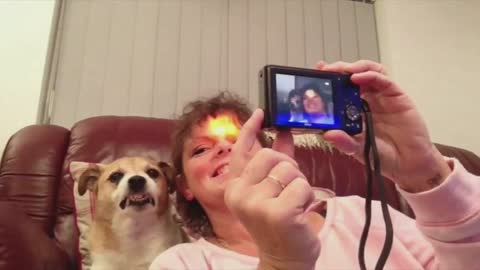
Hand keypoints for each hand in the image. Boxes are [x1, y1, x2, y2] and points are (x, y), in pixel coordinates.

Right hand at [225, 109, 319, 269]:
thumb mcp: (274, 190)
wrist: (285, 258)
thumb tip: (283, 132)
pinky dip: (308, 197)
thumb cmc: (281, 223)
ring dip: (300, 185)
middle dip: (288, 167)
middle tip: (290, 188)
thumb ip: (276, 162)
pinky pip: (302, 186)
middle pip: (270, 155)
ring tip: (294, 204)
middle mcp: (239, 194)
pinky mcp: (277, 213)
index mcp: (235, 187)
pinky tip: (301, 212)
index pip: (241, 152)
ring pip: (288, 170)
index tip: (260, 112)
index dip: (251, 130)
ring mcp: (255, 204)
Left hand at [317, 60, 450, 191]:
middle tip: (324, 69)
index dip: (327, 80)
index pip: (338, 88)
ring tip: (341, 70)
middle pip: (351, 75)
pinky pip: (383, 80)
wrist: (408, 164)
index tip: (314, 76)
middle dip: (337, 69)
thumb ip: (343, 142)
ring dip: (353, 67)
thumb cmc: (381, 154)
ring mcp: (381, 96)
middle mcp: (366, 99)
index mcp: (353, 109)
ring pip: (367, 72)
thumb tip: (328, 134)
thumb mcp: (357, 149)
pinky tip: (358, 77)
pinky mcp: (396, 96)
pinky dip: (370, 75)